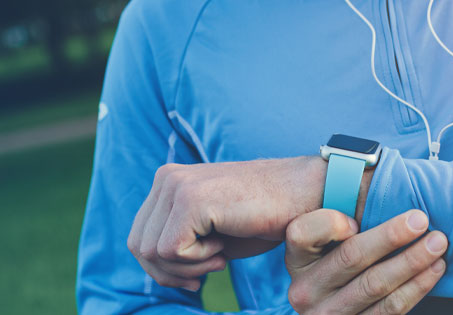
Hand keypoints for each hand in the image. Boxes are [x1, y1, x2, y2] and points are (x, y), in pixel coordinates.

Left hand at [127, 156, 327, 290]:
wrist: (306, 196)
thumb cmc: (268, 216)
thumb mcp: (213, 230)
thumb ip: (181, 238)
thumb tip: (153, 267)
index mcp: (169, 181)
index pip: (139, 237)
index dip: (164, 269)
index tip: (197, 276)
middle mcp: (167, 178)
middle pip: (138, 246)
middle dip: (171, 272)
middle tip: (211, 268)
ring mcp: (177, 186)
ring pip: (151, 251)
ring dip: (188, 267)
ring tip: (221, 255)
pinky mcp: (191, 200)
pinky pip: (170, 251)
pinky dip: (198, 261)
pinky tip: (224, 248)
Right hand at [285, 209, 447, 313]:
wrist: (337, 309)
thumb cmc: (340, 257)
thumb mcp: (327, 238)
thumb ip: (340, 214)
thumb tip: (374, 173)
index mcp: (296, 258)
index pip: (305, 233)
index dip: (332, 223)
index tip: (358, 215)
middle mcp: (305, 290)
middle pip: (351, 257)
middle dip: (390, 237)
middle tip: (421, 220)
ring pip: (375, 286)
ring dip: (412, 262)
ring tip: (437, 243)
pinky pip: (390, 310)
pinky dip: (417, 288)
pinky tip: (434, 269)